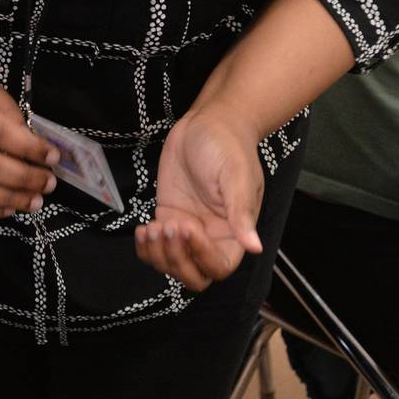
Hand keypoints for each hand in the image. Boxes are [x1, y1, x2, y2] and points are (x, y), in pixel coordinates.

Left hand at [134, 103, 263, 290]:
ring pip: (171, 265)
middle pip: (194, 276)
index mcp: (234, 232)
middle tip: (168, 227)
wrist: (207, 122)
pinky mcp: (168, 216)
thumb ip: (241, 213)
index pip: (219, 267)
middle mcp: (211, 236)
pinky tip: (143, 229)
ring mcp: (187, 229)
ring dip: (158, 255)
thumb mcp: (236, 177)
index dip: (202, 256)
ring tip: (152, 228)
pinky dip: (145, 247)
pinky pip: (155, 247)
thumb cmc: (228, 146)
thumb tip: (255, 248)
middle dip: (177, 261)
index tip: (189, 226)